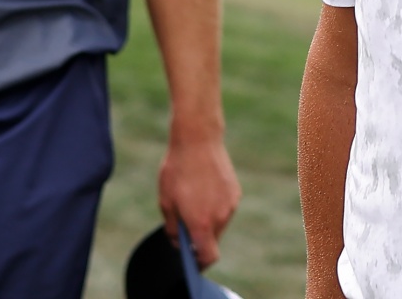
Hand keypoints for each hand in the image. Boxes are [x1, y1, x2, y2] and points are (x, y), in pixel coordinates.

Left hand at [158, 133, 240, 267]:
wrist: (198, 140)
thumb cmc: (177, 170)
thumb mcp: (166, 201)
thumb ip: (172, 228)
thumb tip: (178, 241)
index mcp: (202, 223)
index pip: (209, 256)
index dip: (200, 262)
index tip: (191, 259)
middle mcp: (221, 217)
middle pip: (213, 240)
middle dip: (200, 237)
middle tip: (184, 221)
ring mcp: (231, 204)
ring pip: (219, 223)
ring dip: (207, 220)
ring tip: (192, 199)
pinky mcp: (235, 191)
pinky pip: (225, 208)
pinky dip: (214, 206)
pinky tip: (203, 188)